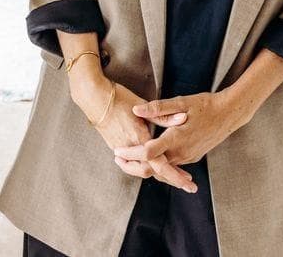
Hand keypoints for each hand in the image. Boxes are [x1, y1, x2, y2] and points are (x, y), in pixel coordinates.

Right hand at [72, 77, 198, 192]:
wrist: (94, 98)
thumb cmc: (119, 98)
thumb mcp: (143, 106)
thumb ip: (163, 116)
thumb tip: (183, 118)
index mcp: (140, 138)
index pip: (160, 164)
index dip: (175, 175)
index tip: (188, 183)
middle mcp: (131, 148)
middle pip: (153, 172)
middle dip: (171, 179)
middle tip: (187, 184)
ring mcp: (122, 149)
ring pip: (143, 169)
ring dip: (159, 174)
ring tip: (176, 175)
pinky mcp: (116, 147)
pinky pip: (134, 162)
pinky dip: (146, 166)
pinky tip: (156, 163)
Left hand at [113, 88, 250, 166]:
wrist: (229, 115)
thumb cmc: (205, 105)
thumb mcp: (181, 102)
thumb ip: (158, 108)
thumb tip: (136, 110)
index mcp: (176, 138)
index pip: (147, 152)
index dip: (130, 152)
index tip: (117, 150)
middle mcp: (181, 152)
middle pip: (151, 167)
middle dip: (132, 165)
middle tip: (117, 158)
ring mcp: (188, 157)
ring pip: (161, 168)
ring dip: (144, 165)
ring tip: (127, 158)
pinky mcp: (192, 157)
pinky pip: (171, 165)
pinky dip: (158, 163)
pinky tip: (149, 156)